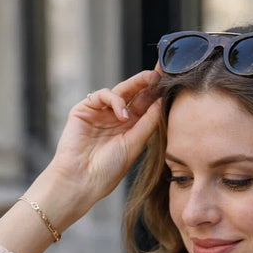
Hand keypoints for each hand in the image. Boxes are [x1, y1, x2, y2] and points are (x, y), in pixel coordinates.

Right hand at [48, 69, 162, 207]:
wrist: (82, 180)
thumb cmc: (108, 170)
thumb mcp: (134, 145)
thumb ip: (148, 122)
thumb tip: (161, 101)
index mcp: (130, 129)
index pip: (145, 105)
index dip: (156, 93)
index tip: (170, 81)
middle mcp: (116, 119)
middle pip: (134, 93)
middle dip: (147, 81)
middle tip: (159, 72)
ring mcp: (100, 113)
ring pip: (120, 90)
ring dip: (135, 85)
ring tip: (147, 88)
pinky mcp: (84, 110)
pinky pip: (102, 95)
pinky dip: (115, 100)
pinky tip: (122, 115)